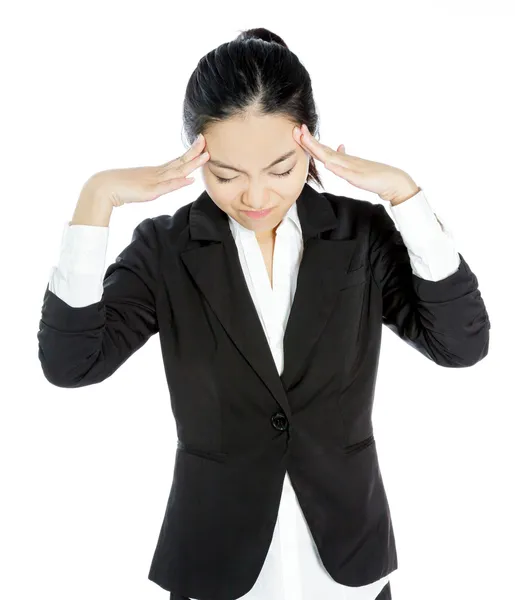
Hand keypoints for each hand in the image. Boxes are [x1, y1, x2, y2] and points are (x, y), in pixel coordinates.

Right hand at [90, 134, 209, 206]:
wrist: (105, 187)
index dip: (190, 153)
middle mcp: (157, 173)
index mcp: (157, 172)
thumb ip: (156, 184)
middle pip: (180, 161)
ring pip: (177, 171)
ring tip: (205, 156)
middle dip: (194, 152)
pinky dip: (179, 182)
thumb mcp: (145, 187)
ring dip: (192, 163)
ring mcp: (154, 181)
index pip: (177, 161)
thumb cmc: (122, 188)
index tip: (201, 143)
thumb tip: (169, 183)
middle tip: (206, 140)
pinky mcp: (150, 191)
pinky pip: (167, 186)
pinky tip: (190, 179)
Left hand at [293, 124, 419, 204]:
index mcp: (344, 160)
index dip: (310, 142)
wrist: (393, 181)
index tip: (299, 132)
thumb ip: (345, 159)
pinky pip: (346, 172)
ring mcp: (352, 168)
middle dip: (309, 141)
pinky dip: (337, 167)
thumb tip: (338, 148)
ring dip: (318, 149)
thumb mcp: (355, 168)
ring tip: (307, 141)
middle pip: (324, 150)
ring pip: (332, 158)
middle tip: (297, 129)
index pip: (323, 150)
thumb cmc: (374, 175)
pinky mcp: (359, 178)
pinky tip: (328, 163)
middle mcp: (346, 161)